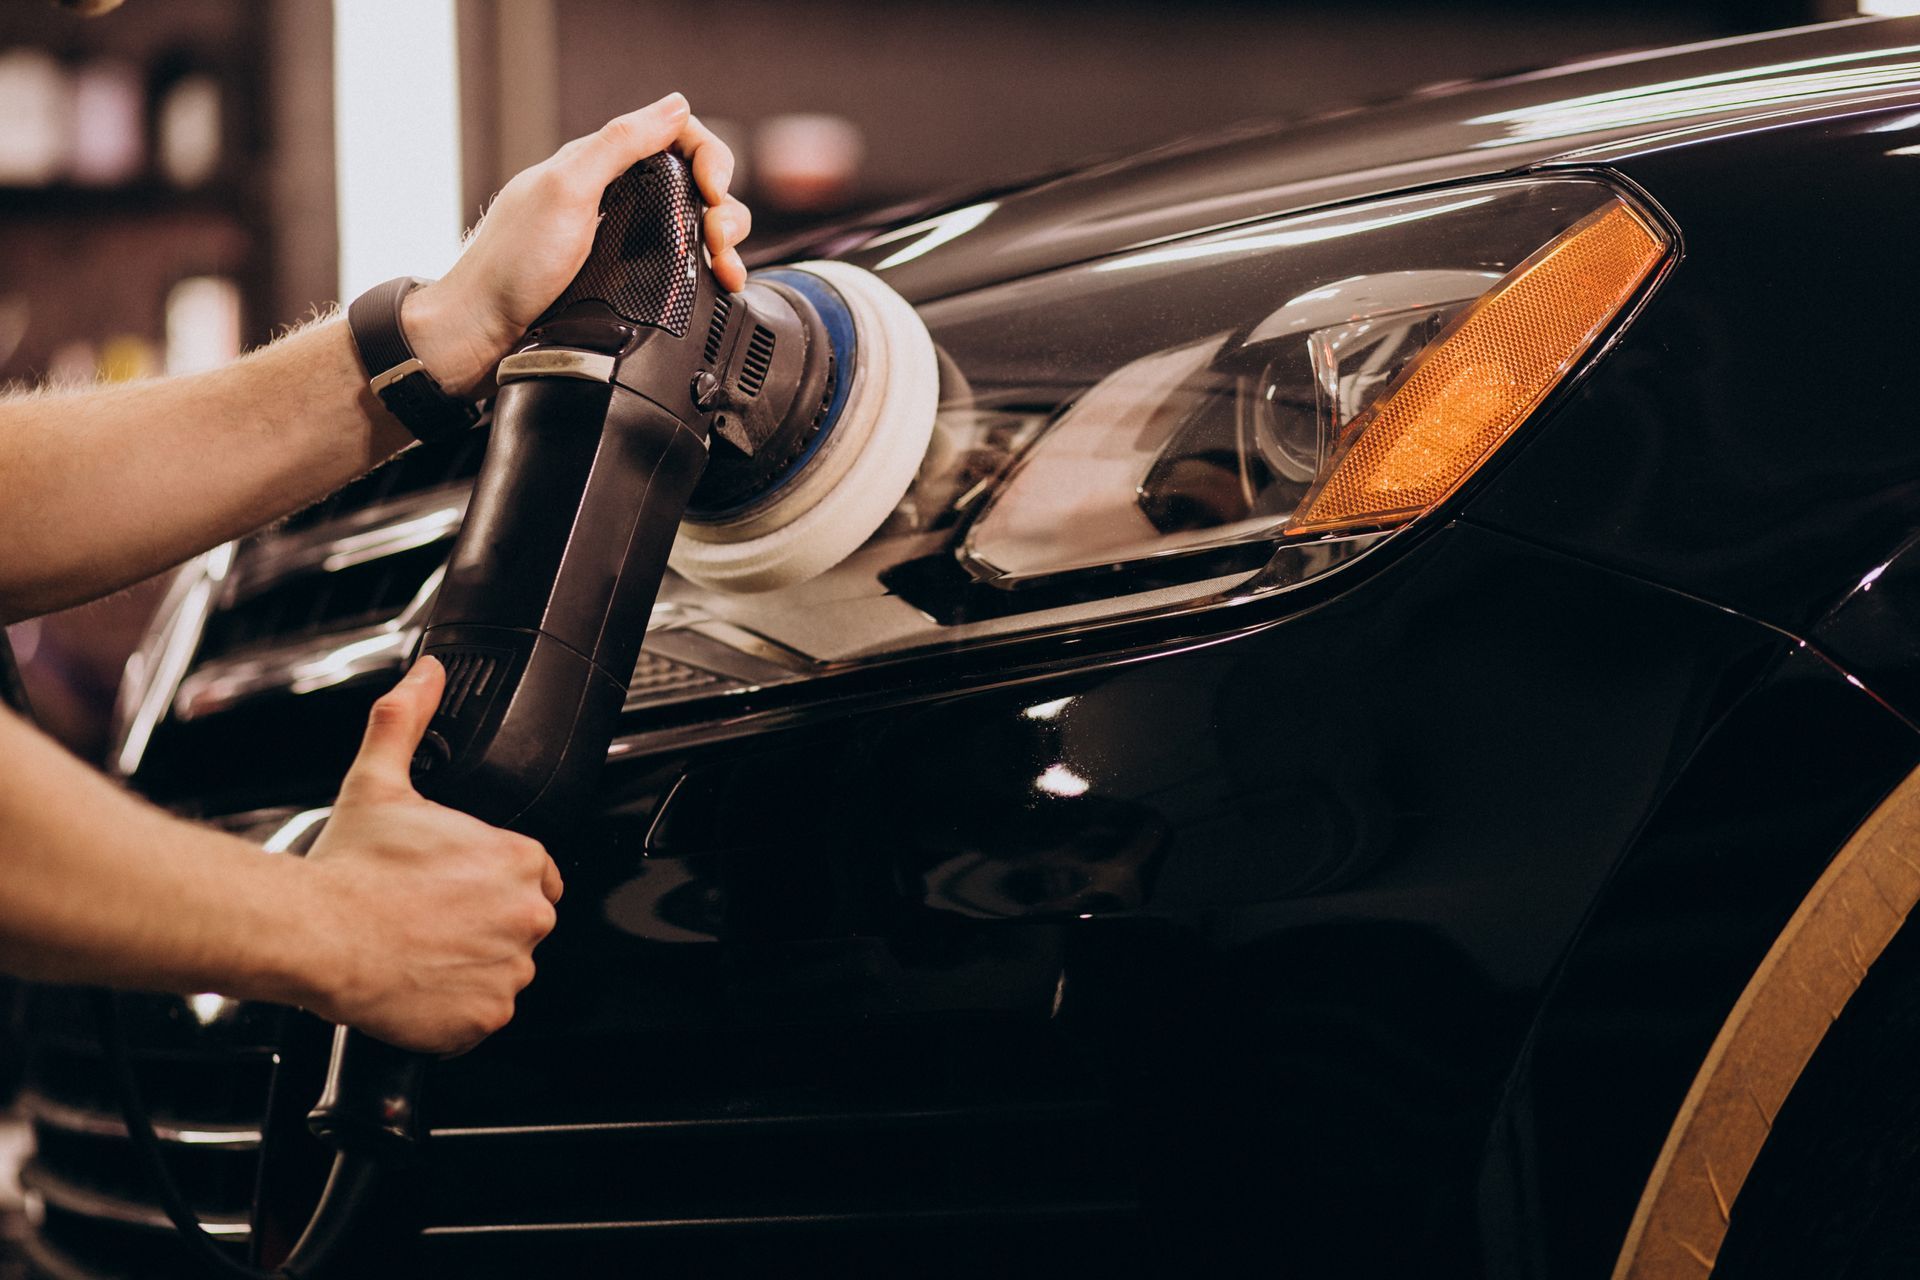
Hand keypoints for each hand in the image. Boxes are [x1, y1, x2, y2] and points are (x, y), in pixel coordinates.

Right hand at [298, 657, 562, 1054]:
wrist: (315, 935)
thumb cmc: (349, 867)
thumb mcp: (380, 780)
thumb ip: (407, 720)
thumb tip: (425, 675)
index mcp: (518, 859)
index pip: (531, 872)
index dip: (489, 879)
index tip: (452, 886)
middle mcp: (527, 914)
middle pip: (521, 921)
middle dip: (482, 920)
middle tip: (429, 917)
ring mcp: (509, 969)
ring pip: (503, 967)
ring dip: (471, 962)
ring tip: (420, 947)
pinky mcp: (487, 1015)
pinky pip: (483, 1014)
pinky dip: (456, 1007)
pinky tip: (420, 983)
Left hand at [403, 92, 751, 395]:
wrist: (483, 334)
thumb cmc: (511, 266)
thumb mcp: (567, 191)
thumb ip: (619, 145)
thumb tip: (675, 107)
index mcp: (600, 166)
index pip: (676, 137)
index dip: (708, 157)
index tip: (713, 190)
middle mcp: (616, 198)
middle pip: (696, 184)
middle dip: (724, 207)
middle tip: (718, 239)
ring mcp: (624, 241)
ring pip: (695, 227)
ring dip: (725, 243)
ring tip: (726, 269)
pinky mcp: (629, 280)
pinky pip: (683, 265)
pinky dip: (710, 271)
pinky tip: (719, 284)